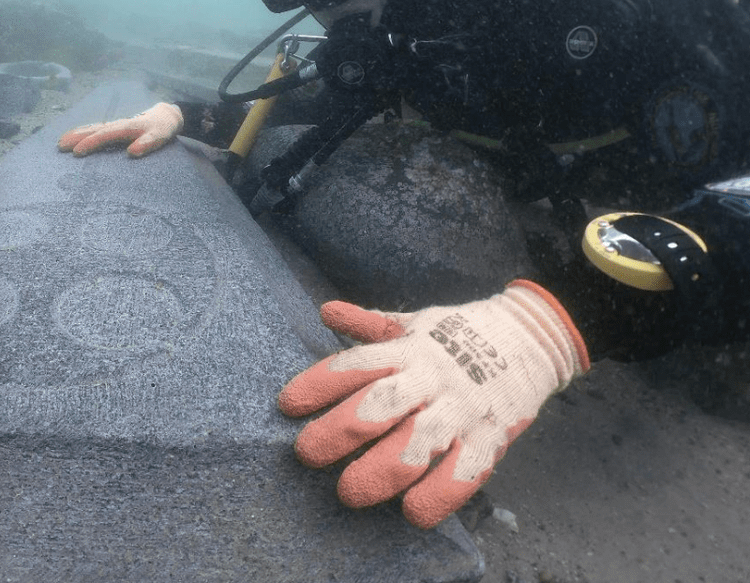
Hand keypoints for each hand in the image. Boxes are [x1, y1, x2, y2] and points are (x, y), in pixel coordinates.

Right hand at [57, 102, 182, 156]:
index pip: (105, 135)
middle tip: (60, 146)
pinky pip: (95, 128)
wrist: (166, 116)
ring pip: (92, 127)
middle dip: (76, 137)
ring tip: (60, 141)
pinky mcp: (113, 127)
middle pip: (93, 129)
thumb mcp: (159, 137)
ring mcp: (114, 125)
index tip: (77, 152)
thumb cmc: (162, 129)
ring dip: (76, 133)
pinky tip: (74, 136)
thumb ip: (147, 144)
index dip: (90, 143)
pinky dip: (83, 131)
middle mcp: (117, 124)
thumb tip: (132, 153)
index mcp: (126, 127)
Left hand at [279, 280, 588, 528]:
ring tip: (348, 492)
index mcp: (408, 351)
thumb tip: (326, 311)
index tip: (287, 405)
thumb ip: (369, 324)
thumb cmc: (459, 335)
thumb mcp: (414, 323)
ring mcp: (462, 409)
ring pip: (419, 442)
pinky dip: (440, 494)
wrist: (535, 336)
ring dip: (381, 470)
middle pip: (380, 405)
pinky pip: (466, 471)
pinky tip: (412, 512)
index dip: (319, 383)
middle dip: (340, 431)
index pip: (356, 365)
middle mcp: (431, 379)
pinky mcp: (492, 437)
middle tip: (307, 453)